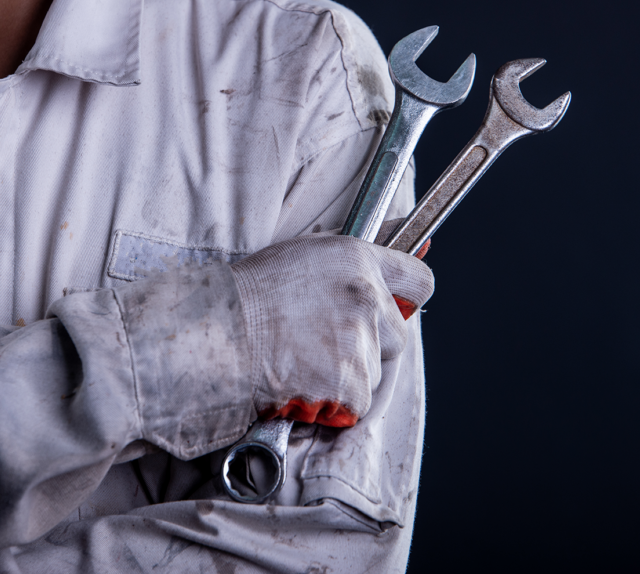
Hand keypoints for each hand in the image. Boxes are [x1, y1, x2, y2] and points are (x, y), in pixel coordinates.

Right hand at [230, 234, 433, 426]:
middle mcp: (367, 300)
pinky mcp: (350, 384)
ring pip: (375, 371)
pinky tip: (303, 381)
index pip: (419, 282)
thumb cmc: (252, 292)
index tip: (395, 308)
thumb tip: (417, 236)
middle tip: (327, 341)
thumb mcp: (307, 253)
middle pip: (399, 335)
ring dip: (348, 374)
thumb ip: (358, 258)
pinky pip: (357, 402)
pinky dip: (335, 401)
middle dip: (372, 343)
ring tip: (303, 359)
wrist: (220, 332)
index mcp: (359, 262)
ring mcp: (360, 344)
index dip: (408, 299)